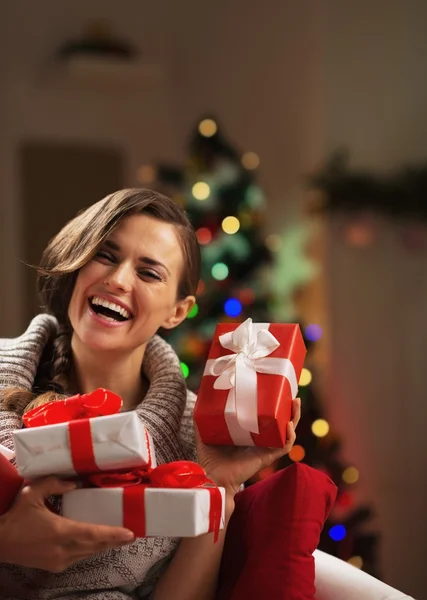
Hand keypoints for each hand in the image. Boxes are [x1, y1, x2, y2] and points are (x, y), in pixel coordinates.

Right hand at [0, 477, 134, 572]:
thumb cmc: (16, 517)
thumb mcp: (33, 493)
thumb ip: (54, 484)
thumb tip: (75, 484)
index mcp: (60, 531)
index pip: (93, 534)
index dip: (113, 534)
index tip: (130, 534)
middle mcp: (62, 549)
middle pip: (95, 546)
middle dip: (114, 541)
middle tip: (131, 536)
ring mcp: (58, 561)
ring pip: (87, 553)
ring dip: (103, 546)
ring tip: (118, 538)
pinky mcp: (54, 566)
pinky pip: (78, 557)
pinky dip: (89, 550)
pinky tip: (95, 544)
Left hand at [195, 397, 300, 496]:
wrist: (213, 478)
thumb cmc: (210, 459)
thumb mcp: (206, 433)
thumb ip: (202, 419)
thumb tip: (199, 401)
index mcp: (250, 434)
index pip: (267, 418)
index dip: (276, 407)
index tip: (278, 391)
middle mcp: (261, 440)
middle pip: (282, 423)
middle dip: (290, 409)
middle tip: (292, 394)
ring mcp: (266, 448)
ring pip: (287, 432)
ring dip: (294, 418)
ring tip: (295, 403)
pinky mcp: (267, 457)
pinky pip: (284, 446)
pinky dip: (289, 436)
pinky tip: (287, 424)